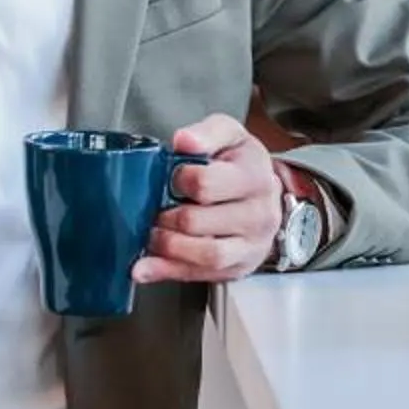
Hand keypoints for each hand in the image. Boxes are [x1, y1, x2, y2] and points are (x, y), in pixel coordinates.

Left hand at [134, 116, 282, 282]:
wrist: (263, 194)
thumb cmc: (240, 164)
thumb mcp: (229, 135)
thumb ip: (206, 134)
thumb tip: (184, 141)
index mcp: (255, 176)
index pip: (205, 184)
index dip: (179, 180)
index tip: (174, 177)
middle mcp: (259, 214)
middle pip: (197, 222)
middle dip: (166, 217)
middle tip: (154, 209)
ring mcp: (251, 244)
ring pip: (206, 254)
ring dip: (168, 247)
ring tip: (152, 234)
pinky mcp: (238, 267)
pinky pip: (200, 275)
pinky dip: (167, 271)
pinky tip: (145, 266)